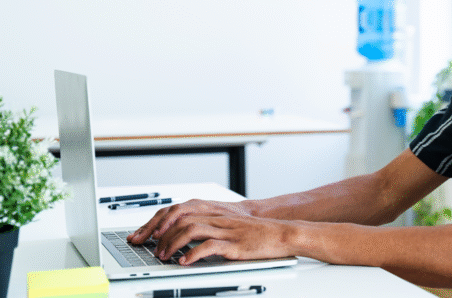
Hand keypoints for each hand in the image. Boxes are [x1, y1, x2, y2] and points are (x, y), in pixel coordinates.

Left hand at [152, 214, 294, 264]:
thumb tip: (188, 240)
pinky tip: (185, 262)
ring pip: (191, 230)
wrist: (281, 233)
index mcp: (215, 214)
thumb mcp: (230, 227)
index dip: (160, 224)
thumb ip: (212, 230)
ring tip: (165, 256)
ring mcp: (226, 231)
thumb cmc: (258, 233)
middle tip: (153, 250)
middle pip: (181, 220)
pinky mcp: (234, 244)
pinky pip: (209, 246)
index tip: (147, 236)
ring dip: (173, 244)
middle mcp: (218, 219)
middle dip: (162, 235)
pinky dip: (193, 254)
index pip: (180, 213)